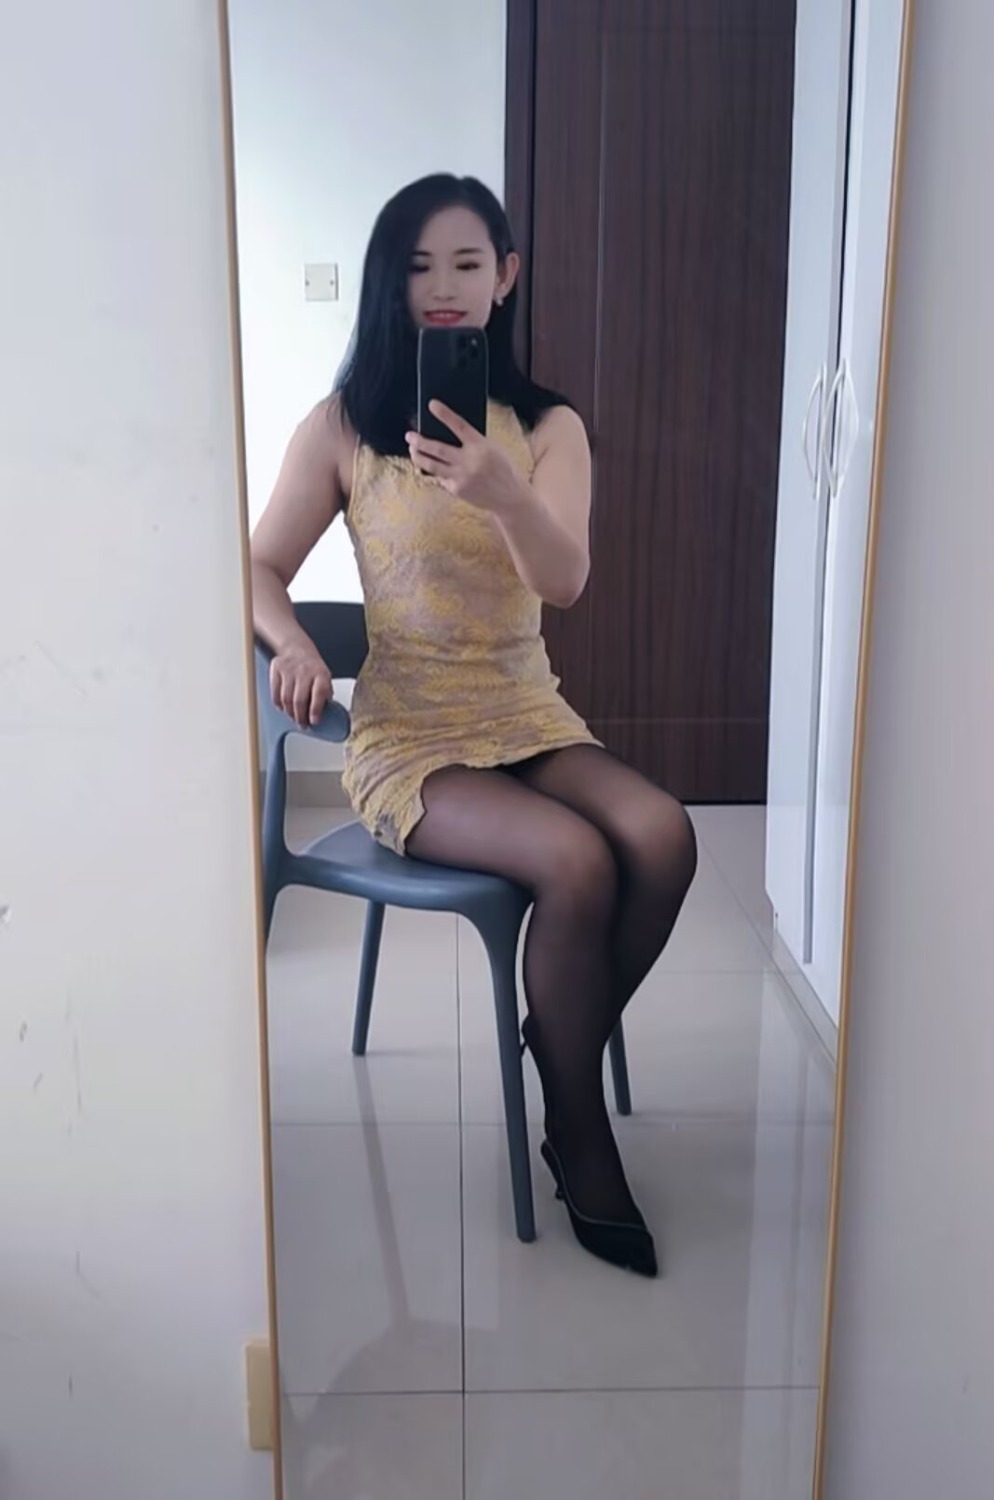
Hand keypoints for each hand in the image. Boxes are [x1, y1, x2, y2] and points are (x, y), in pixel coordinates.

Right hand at [269, 640, 333, 727]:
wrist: (297, 648)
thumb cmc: (312, 668)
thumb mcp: (325, 679)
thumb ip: (324, 695)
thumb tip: (321, 715)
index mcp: (321, 674)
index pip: (318, 694)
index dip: (315, 711)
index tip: (314, 722)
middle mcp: (305, 671)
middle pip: (299, 700)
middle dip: (300, 717)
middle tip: (302, 724)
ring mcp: (289, 670)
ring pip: (286, 699)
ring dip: (290, 713)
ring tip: (294, 717)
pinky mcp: (276, 670)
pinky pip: (275, 694)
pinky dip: (279, 704)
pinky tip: (284, 707)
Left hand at [406, 402, 523, 512]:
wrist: (511, 498)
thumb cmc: (502, 470)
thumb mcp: (493, 450)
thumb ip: (473, 443)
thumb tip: (448, 434)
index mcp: (481, 446)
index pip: (459, 426)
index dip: (445, 414)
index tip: (431, 405)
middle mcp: (470, 461)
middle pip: (437, 448)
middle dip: (420, 441)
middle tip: (409, 435)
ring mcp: (462, 477)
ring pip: (432, 465)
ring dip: (418, 457)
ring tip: (412, 450)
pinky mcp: (458, 490)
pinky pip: (441, 478)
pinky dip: (436, 472)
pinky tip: (433, 468)